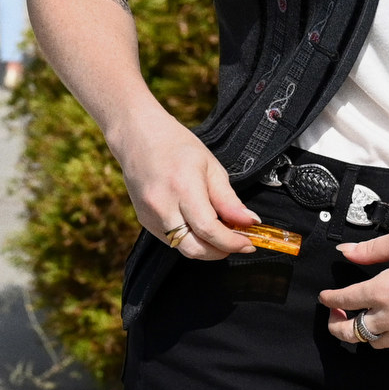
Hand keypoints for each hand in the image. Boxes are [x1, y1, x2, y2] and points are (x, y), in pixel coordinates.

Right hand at [116, 110, 256, 259]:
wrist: (139, 137)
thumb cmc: (177, 146)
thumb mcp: (211, 167)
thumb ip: (229, 200)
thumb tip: (250, 222)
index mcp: (183, 187)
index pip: (209, 230)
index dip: (232, 242)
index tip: (248, 243)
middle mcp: (163, 206)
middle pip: (195, 249)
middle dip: (220, 252)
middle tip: (237, 243)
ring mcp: (151, 215)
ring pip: (183, 248)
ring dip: (206, 247)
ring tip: (220, 233)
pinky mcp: (145, 221)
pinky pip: (172, 239)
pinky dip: (190, 238)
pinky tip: (198, 225)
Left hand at [320, 227, 388, 349]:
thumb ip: (371, 249)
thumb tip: (346, 251)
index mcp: (382, 290)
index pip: (344, 300)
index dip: (330, 299)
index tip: (324, 296)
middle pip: (351, 332)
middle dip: (336, 325)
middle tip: (334, 314)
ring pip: (373, 342)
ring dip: (361, 332)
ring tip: (361, 318)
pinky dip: (385, 337)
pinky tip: (387, 323)